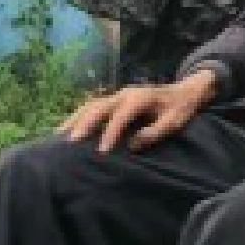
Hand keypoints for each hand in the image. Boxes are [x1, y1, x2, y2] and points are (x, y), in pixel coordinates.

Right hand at [60, 71, 216, 154]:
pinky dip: (78, 117)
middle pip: (99, 106)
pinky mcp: (114, 100)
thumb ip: (155, 132)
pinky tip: (67, 130)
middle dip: (84, 124)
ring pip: (91, 105)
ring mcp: (117, 96)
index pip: (121, 115)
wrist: (184, 92)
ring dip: (75, 120)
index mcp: (140, 98)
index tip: (102, 151)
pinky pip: (92, 107)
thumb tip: (132, 145)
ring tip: (60, 137)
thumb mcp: (174, 122)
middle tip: (71, 143)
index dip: (111, 132)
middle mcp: (125, 94)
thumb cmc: (179, 109)